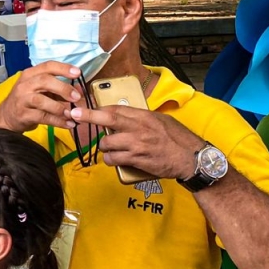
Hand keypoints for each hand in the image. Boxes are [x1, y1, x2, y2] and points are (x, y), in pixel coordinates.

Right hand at [0, 61, 81, 132]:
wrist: (7, 116)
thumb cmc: (27, 100)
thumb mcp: (40, 90)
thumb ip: (58, 89)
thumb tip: (79, 90)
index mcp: (30, 74)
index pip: (47, 66)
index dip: (63, 68)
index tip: (78, 73)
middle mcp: (25, 84)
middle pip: (45, 81)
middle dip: (63, 88)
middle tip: (76, 97)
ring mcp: (22, 99)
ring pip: (42, 100)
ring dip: (59, 107)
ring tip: (71, 114)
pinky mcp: (23, 114)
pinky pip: (42, 117)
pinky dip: (57, 121)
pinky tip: (68, 124)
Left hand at [72, 104, 204, 179]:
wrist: (192, 159)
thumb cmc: (178, 138)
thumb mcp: (162, 120)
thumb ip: (142, 117)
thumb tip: (125, 116)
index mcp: (145, 116)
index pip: (116, 109)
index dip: (97, 109)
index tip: (83, 108)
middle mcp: (139, 129)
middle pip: (107, 121)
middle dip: (89, 118)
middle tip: (76, 116)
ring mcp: (137, 145)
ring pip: (107, 143)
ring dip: (104, 146)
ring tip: (110, 147)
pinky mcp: (137, 160)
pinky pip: (114, 159)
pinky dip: (110, 160)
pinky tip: (114, 159)